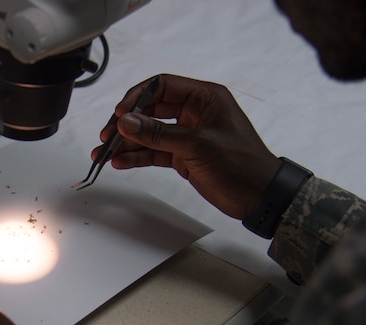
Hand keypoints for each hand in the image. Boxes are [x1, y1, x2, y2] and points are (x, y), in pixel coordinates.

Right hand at [94, 74, 281, 219]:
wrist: (259, 196)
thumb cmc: (242, 164)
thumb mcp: (197, 145)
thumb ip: (159, 133)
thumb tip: (127, 122)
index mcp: (204, 97)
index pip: (161, 86)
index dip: (137, 98)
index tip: (120, 115)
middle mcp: (194, 112)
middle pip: (150, 110)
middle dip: (127, 124)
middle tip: (107, 137)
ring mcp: (188, 135)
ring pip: (150, 134)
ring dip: (127, 144)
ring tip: (105, 155)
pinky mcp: (184, 156)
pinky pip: (155, 152)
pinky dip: (138, 157)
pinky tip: (121, 162)